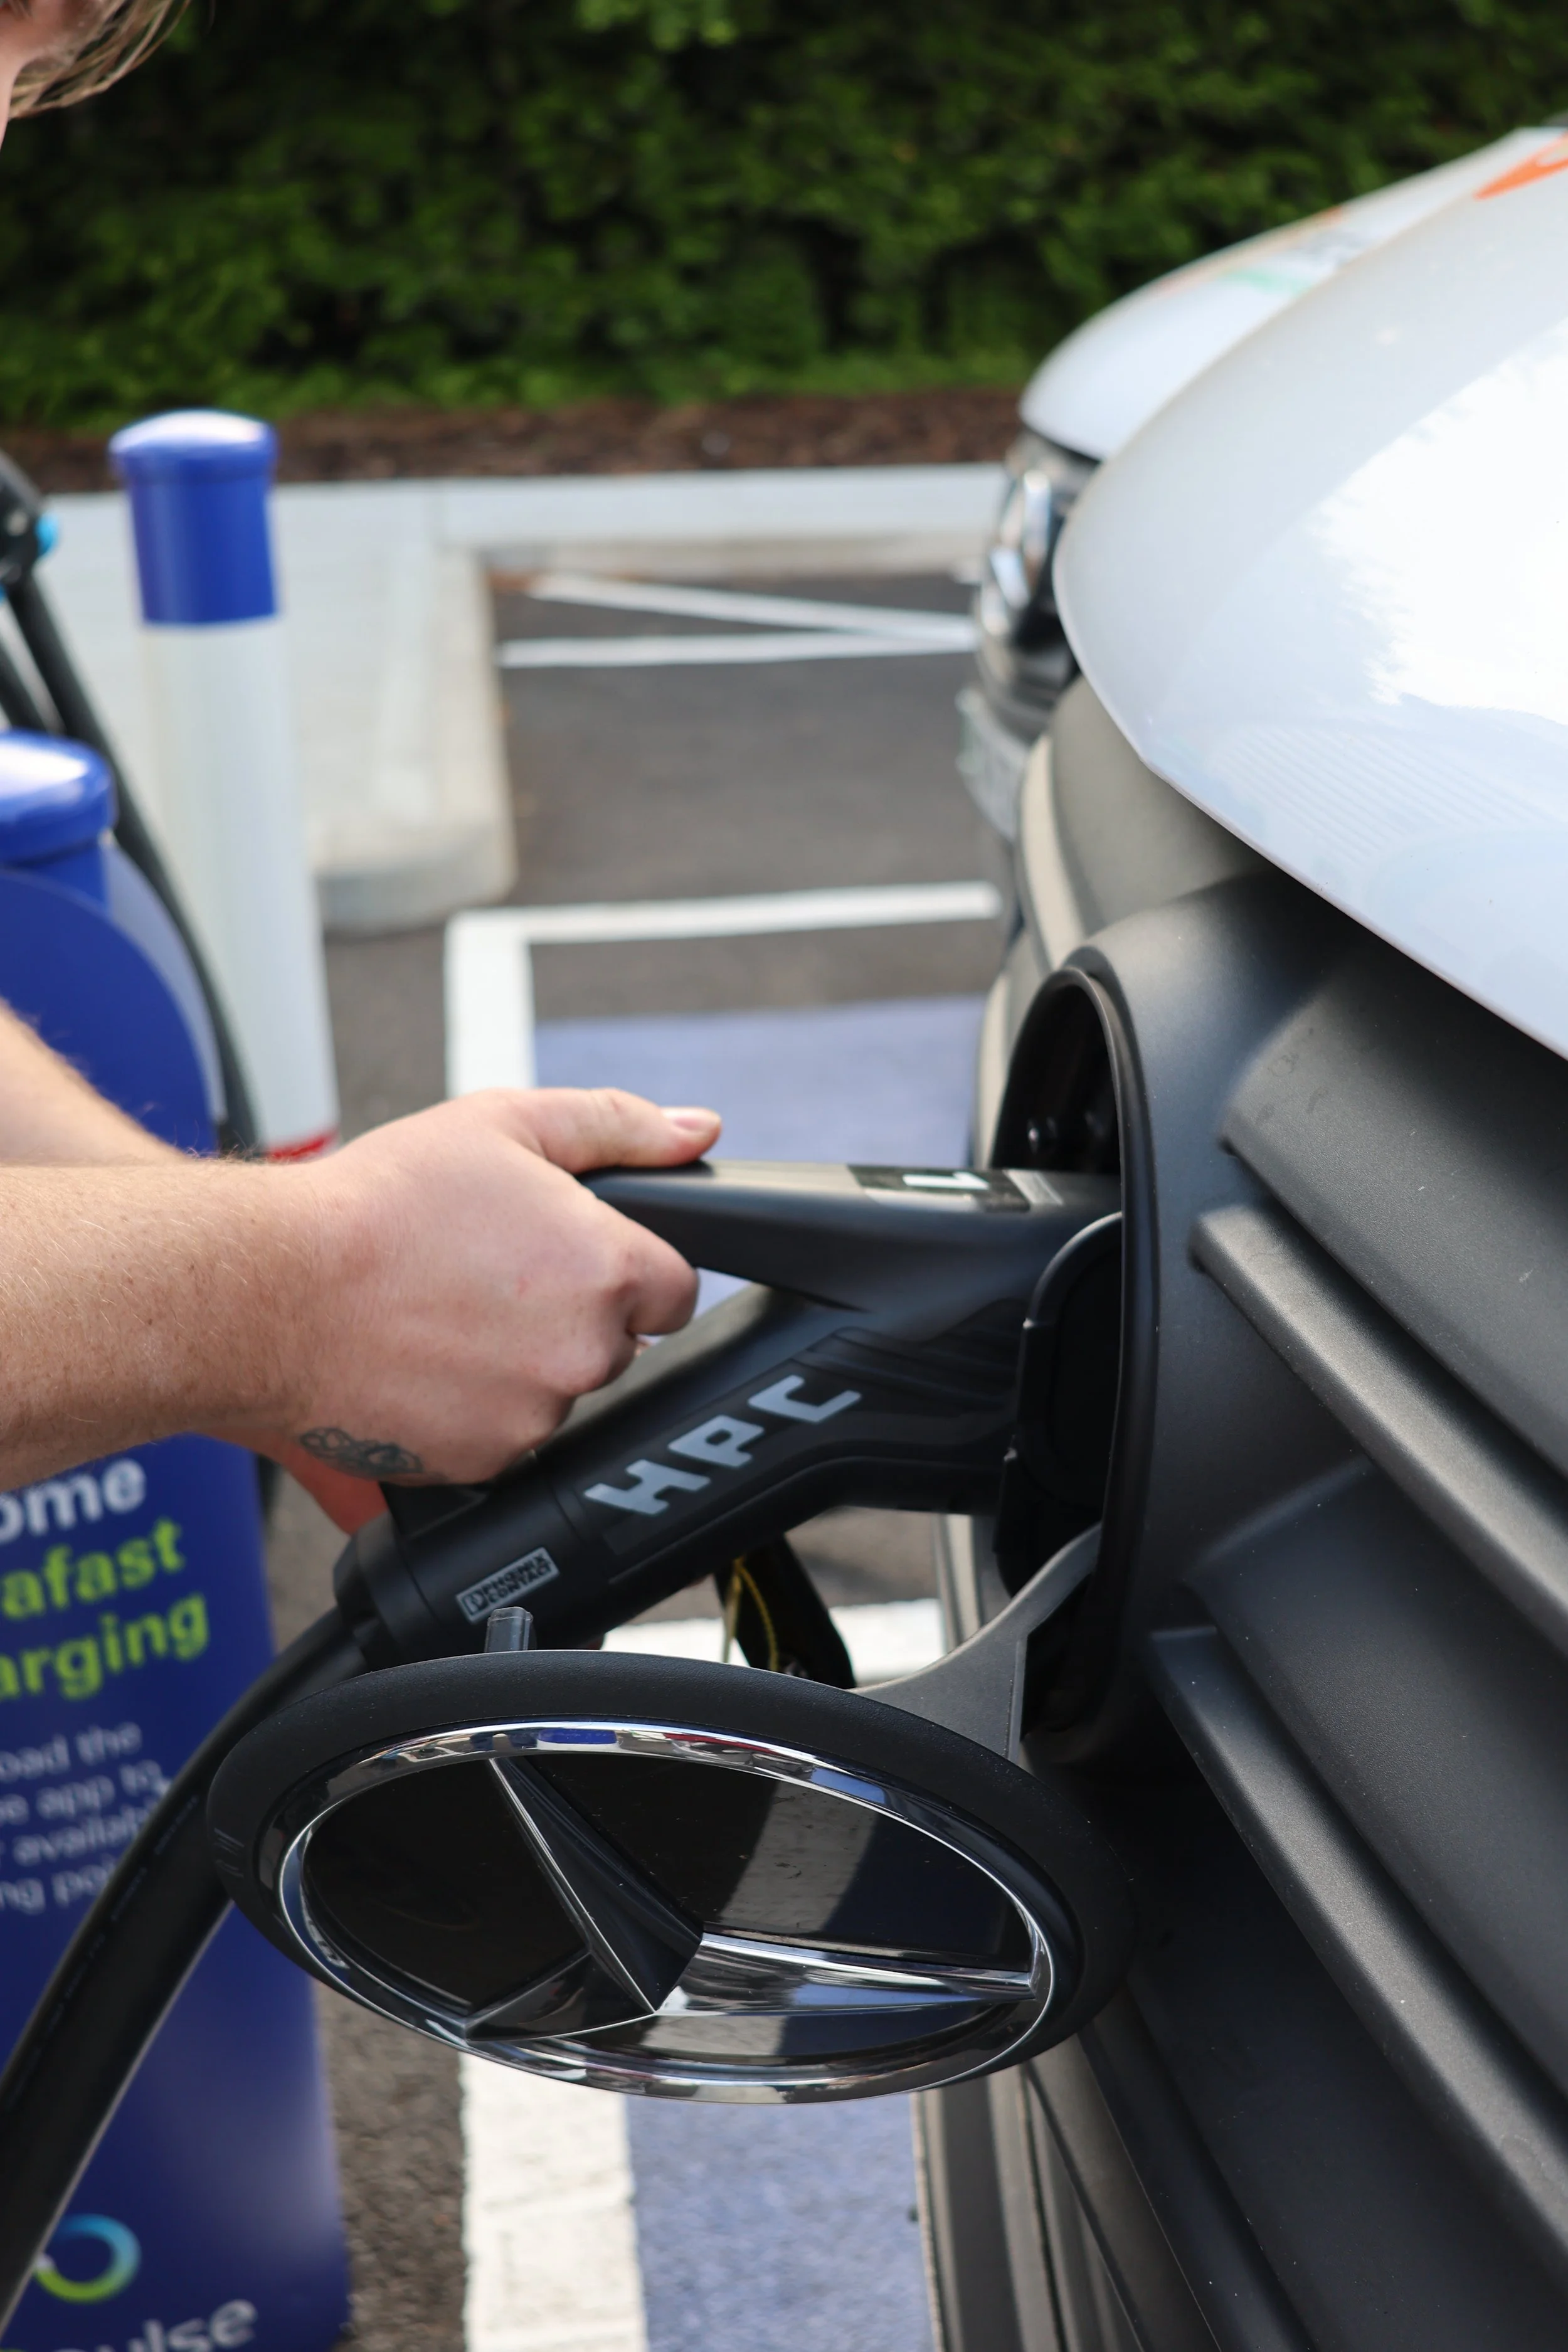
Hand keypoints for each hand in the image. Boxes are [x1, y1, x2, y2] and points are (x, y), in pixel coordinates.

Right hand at [236, 1088, 717, 1517]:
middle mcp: (585, 1352)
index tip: (573, 1257)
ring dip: (522, 1362)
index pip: (675, 1289)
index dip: (628, 1266)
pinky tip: (425, 1361)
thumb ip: (620, 1125)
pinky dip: (474, 1407)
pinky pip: (504, 1436)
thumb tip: (698, 1129)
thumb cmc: (379, 1206)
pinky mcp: (484, 1463)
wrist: (272, 1294)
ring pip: (558, 1391)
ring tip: (447, 1315)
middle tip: (490, 1276)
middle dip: (570, 1312)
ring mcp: (536, 1417)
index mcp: (609, 1269)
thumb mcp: (506, 1124)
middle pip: (615, 1341)